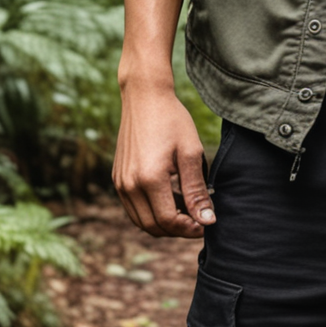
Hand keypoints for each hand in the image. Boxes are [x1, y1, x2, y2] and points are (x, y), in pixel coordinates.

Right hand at [113, 75, 216, 237]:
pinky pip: (133, 208)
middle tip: (198, 220)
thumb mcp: (191, 153)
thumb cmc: (172, 120)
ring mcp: (120, 182)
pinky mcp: (117, 178)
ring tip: (186, 210)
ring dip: (163, 224)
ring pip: (141, 221)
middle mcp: (129, 185)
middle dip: (177, 230)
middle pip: (153, 227)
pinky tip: (170, 199)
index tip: (206, 223)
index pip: (169, 221)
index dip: (189, 228)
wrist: (144, 97)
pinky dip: (151, 212)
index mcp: (149, 178)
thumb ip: (197, 190)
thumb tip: (208, 221)